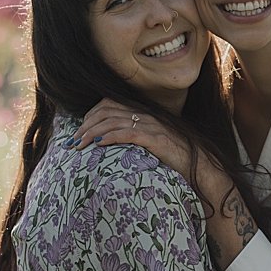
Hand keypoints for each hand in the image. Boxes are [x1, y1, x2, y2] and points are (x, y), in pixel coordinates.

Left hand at [70, 98, 197, 183]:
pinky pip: (129, 133)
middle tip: (72, 141)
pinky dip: (111, 137)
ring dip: (92, 133)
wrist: (199, 166)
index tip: (78, 130)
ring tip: (79, 145)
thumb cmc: (172, 157)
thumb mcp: (148, 143)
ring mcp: (151, 126)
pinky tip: (99, 144)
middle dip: (85, 126)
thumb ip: (131, 137)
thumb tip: (106, 143)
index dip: (90, 115)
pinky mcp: (156, 139)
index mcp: (141, 113)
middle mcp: (145, 115)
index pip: (108, 104)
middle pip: (106, 112)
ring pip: (113, 122)